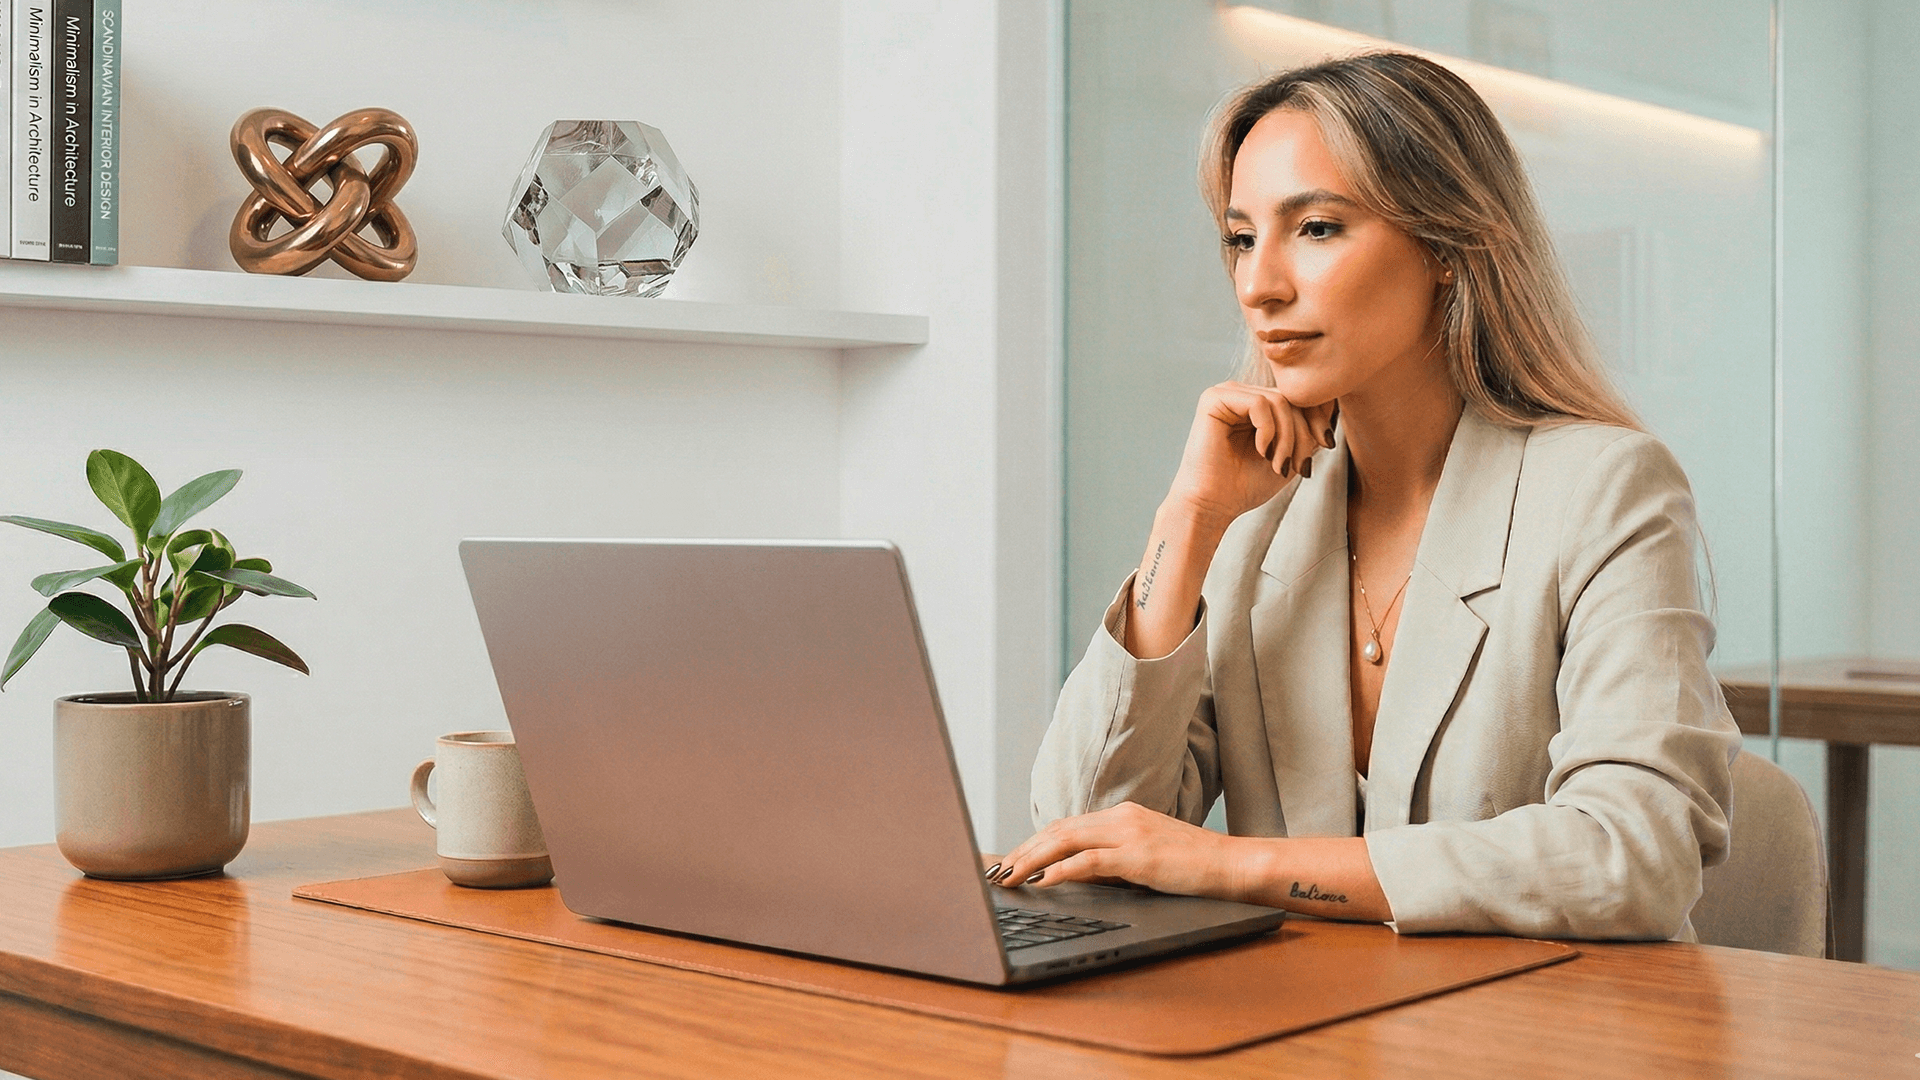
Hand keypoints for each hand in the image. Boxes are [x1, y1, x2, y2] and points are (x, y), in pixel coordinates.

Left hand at [987, 802, 1237, 897]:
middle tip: (997, 870)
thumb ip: (1113, 861)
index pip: (1066, 825)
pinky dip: (1060, 869)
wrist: (1232, 865)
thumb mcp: (1146, 858)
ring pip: (1065, 840)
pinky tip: (1041, 880)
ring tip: (1008, 876)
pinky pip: (1089, 861)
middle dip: (1023, 850)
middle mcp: (1121, 817)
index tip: (1011, 859)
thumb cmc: (1193, 867)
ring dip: (1031, 859)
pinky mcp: (1138, 855)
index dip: (1034, 841)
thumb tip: (1076, 874)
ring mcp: (1129, 833)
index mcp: (1122, 815)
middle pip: (1058, 829)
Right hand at [1165, 383, 1335, 528]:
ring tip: (1279, 464)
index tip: (1326, 446)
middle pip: (1292, 398)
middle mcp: (1242, 393)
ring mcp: (1227, 392)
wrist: (1213, 506)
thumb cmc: (1246, 485)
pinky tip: (1261, 452)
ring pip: (1279, 401)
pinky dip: (1268, 431)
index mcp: (1257, 403)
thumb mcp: (1291, 453)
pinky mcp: (1214, 399)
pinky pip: (1260, 404)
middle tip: (1300, 466)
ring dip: (1287, 437)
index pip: (1299, 396)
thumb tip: (1334, 405)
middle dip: (1303, 434)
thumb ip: (1309, 430)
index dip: (1319, 418)